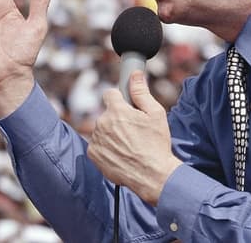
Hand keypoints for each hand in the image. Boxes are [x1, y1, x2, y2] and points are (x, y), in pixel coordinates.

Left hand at [87, 71, 181, 205]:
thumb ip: (141, 92)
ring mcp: (96, 139)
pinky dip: (106, 148)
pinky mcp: (93, 154)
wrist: (152, 175)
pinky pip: (97, 145)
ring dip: (111, 134)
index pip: (110, 94)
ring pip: (101, 129)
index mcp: (117, 110)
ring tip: (128, 145)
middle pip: (107, 114)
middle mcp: (102, 123)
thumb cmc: (156, 144)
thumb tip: (135, 74)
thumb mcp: (155, 114)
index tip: (127, 108)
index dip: (119, 100)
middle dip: (117, 119)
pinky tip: (120, 154)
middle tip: (133, 131)